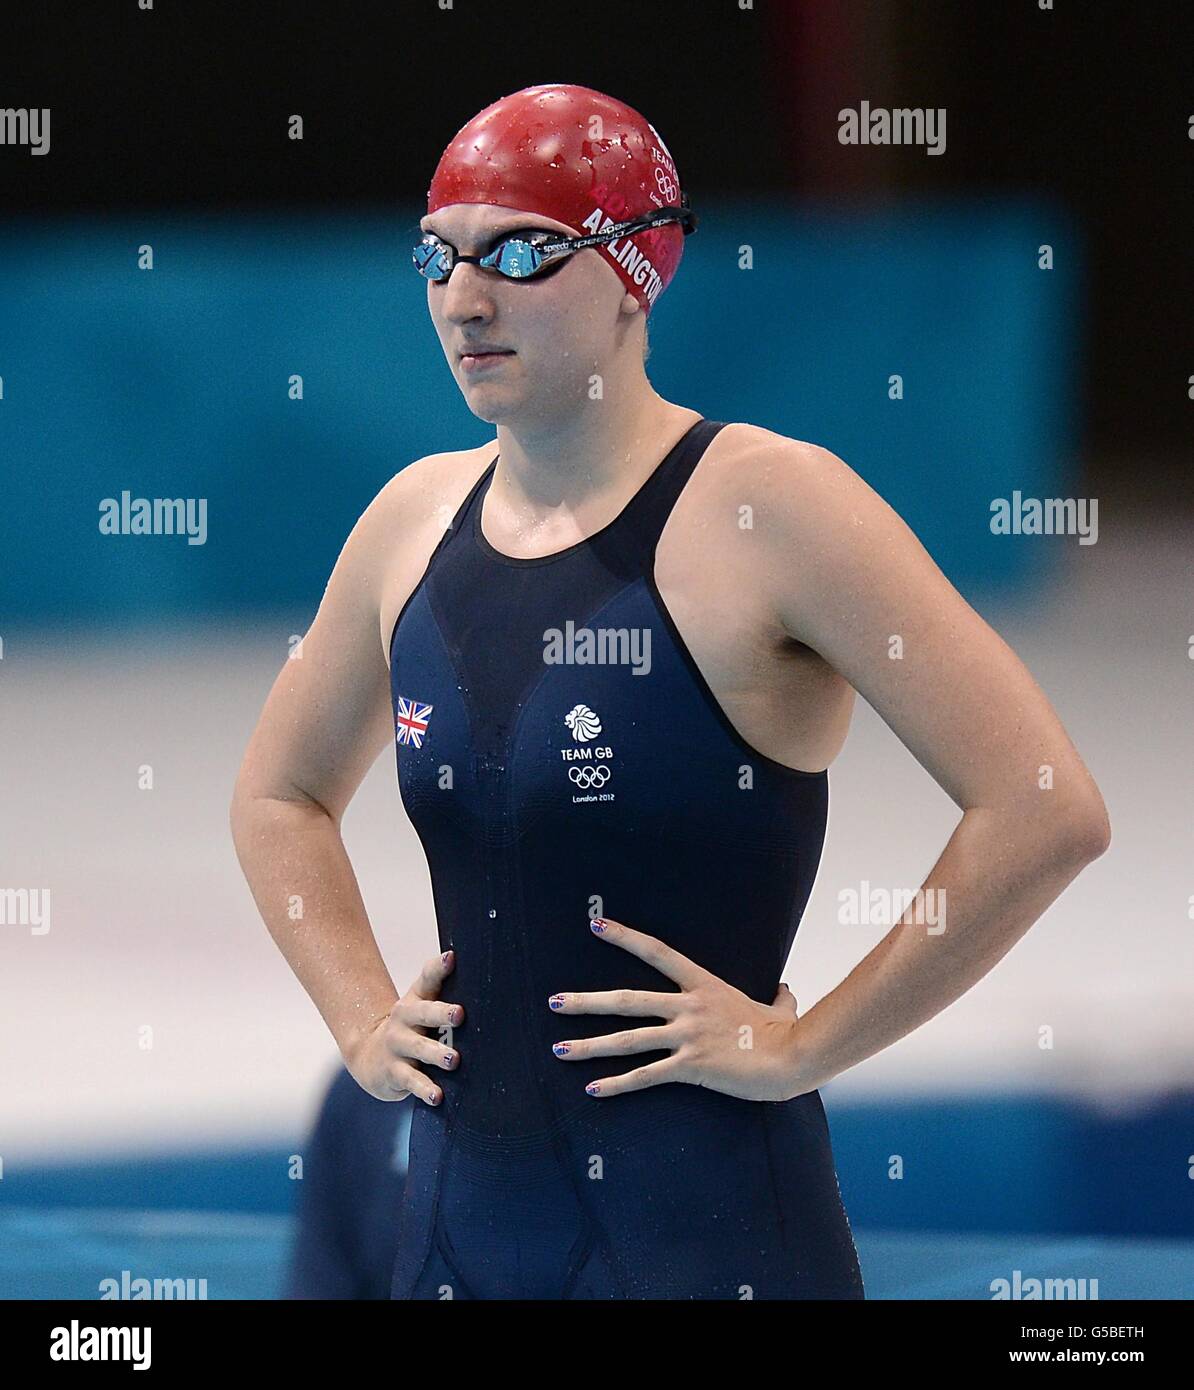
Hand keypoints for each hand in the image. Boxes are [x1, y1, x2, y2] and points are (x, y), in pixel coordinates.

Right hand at [343, 949, 463, 1104]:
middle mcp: (404, 1021)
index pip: (427, 980)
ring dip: (436, 1054)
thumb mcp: (420, 1003)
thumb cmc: (409, 1026)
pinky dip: (425, 1089)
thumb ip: (437, 983)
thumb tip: (457, 957)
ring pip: (418, 1049)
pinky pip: (412, 1081)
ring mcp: (398, 1047)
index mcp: (415, 1001)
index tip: (451, 958)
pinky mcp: (395, 1073)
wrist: (369, 1056)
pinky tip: (438, 1096)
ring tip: (454, 1060)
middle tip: (460, 1014)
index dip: (438, 968)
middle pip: (423, 1014)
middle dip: (442, 1014)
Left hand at [547, 918, 809, 1101]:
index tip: (596, 925)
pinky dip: (617, 1085)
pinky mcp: (691, 1067)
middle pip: (626, 1000)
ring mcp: (687, 1036)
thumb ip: (777, 998)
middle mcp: (689, 1007)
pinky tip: (593, 1090)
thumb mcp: (779, 1008)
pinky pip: (646, 1076)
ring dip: (589, 1045)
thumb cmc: (788, 1033)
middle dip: (585, 1001)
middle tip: (553, 1001)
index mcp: (704, 986)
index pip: (657, 952)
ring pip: (627, 1039)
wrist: (794, 1056)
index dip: (625, 937)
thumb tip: (787, 991)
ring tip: (558, 1048)